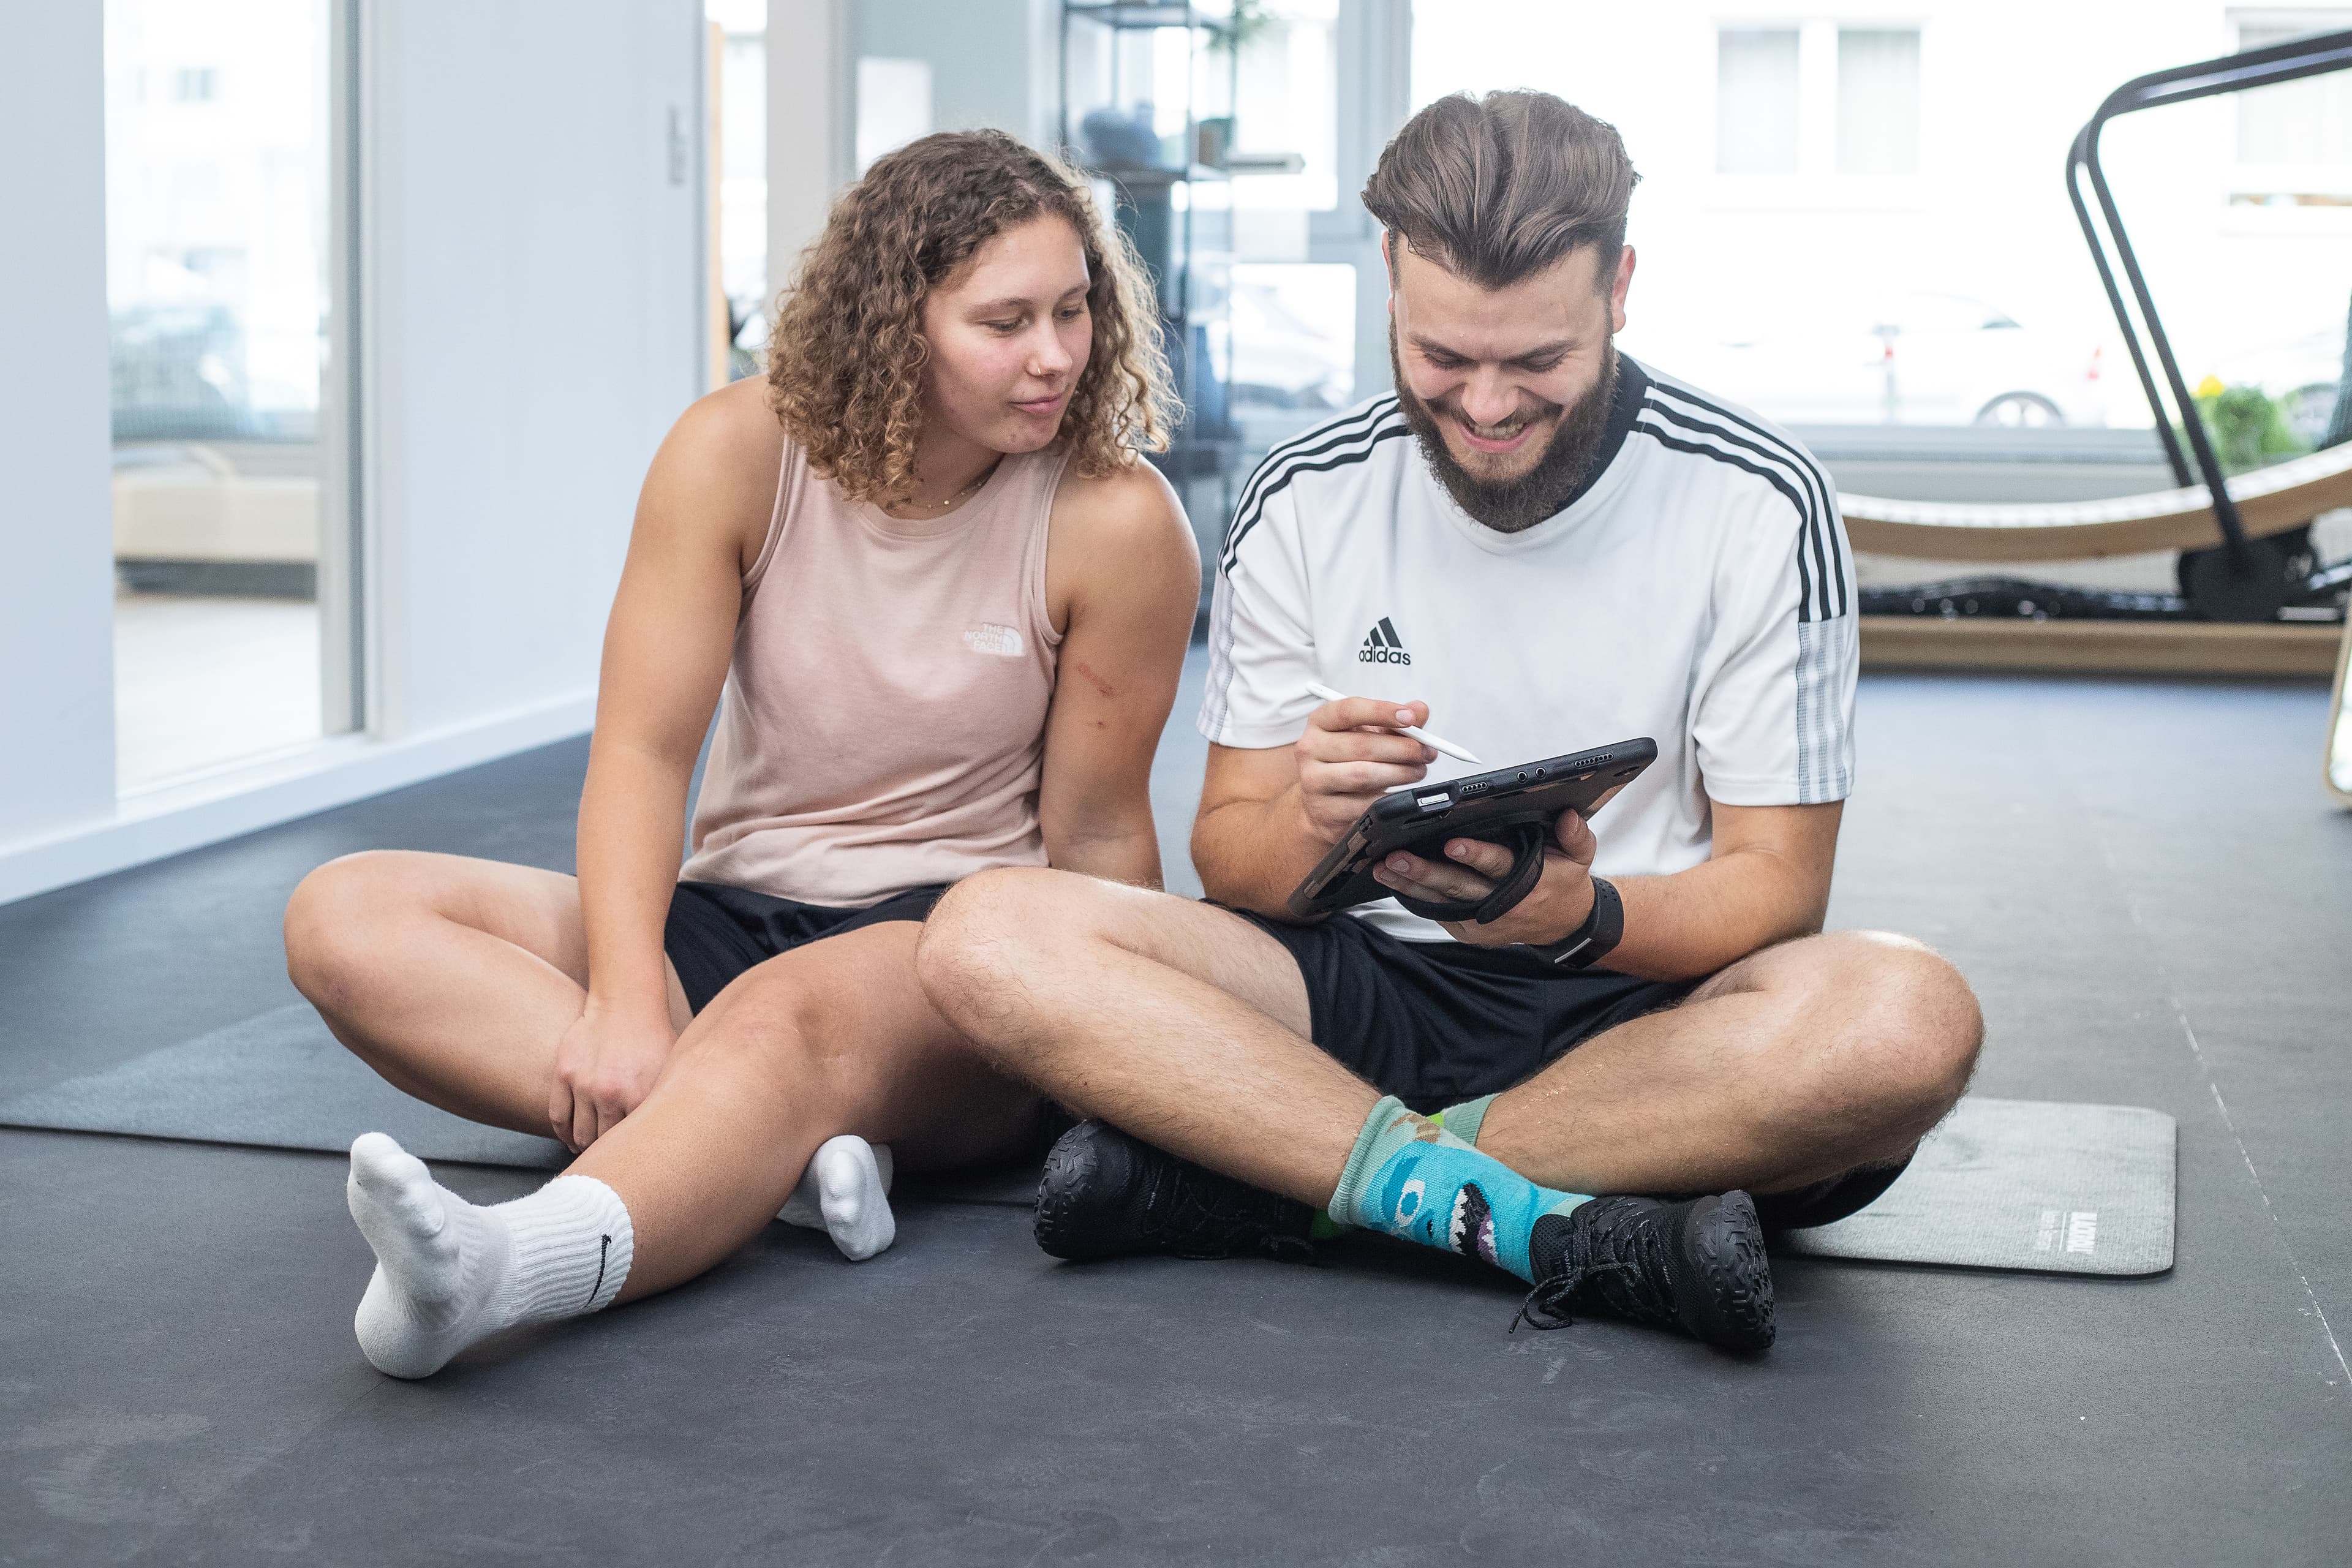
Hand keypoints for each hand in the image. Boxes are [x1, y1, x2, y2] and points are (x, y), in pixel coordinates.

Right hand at [548, 998, 677, 1151]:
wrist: (627, 1004)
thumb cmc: (654, 1039)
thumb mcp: (670, 1073)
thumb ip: (665, 1104)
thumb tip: (670, 1137)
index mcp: (641, 1098)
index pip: (631, 1144)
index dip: (631, 1157)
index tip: (632, 1166)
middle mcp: (611, 1095)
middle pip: (602, 1143)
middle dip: (606, 1156)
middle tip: (609, 1163)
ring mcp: (584, 1085)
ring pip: (578, 1134)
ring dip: (583, 1147)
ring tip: (588, 1152)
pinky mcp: (564, 1074)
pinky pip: (557, 1115)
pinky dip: (562, 1132)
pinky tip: (570, 1138)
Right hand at [1293, 695, 1438, 842]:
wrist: (1321, 806)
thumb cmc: (1347, 763)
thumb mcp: (1368, 736)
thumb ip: (1395, 722)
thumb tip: (1420, 711)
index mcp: (1320, 722)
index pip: (1348, 710)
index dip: (1381, 711)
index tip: (1410, 717)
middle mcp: (1310, 748)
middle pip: (1361, 745)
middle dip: (1402, 749)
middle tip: (1425, 752)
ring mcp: (1313, 781)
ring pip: (1363, 775)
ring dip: (1399, 773)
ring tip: (1417, 772)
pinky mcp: (1324, 810)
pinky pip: (1363, 804)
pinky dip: (1388, 798)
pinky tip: (1400, 794)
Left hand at [1371, 809, 1599, 946]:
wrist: (1562, 924)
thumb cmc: (1565, 882)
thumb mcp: (1581, 857)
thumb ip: (1577, 835)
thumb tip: (1569, 815)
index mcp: (1526, 881)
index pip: (1497, 865)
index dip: (1475, 855)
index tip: (1452, 843)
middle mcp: (1500, 904)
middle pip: (1457, 886)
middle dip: (1425, 871)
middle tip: (1395, 857)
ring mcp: (1481, 921)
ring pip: (1440, 901)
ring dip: (1410, 885)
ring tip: (1383, 867)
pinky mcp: (1468, 930)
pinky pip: (1438, 913)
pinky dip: (1415, 899)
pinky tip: (1393, 882)